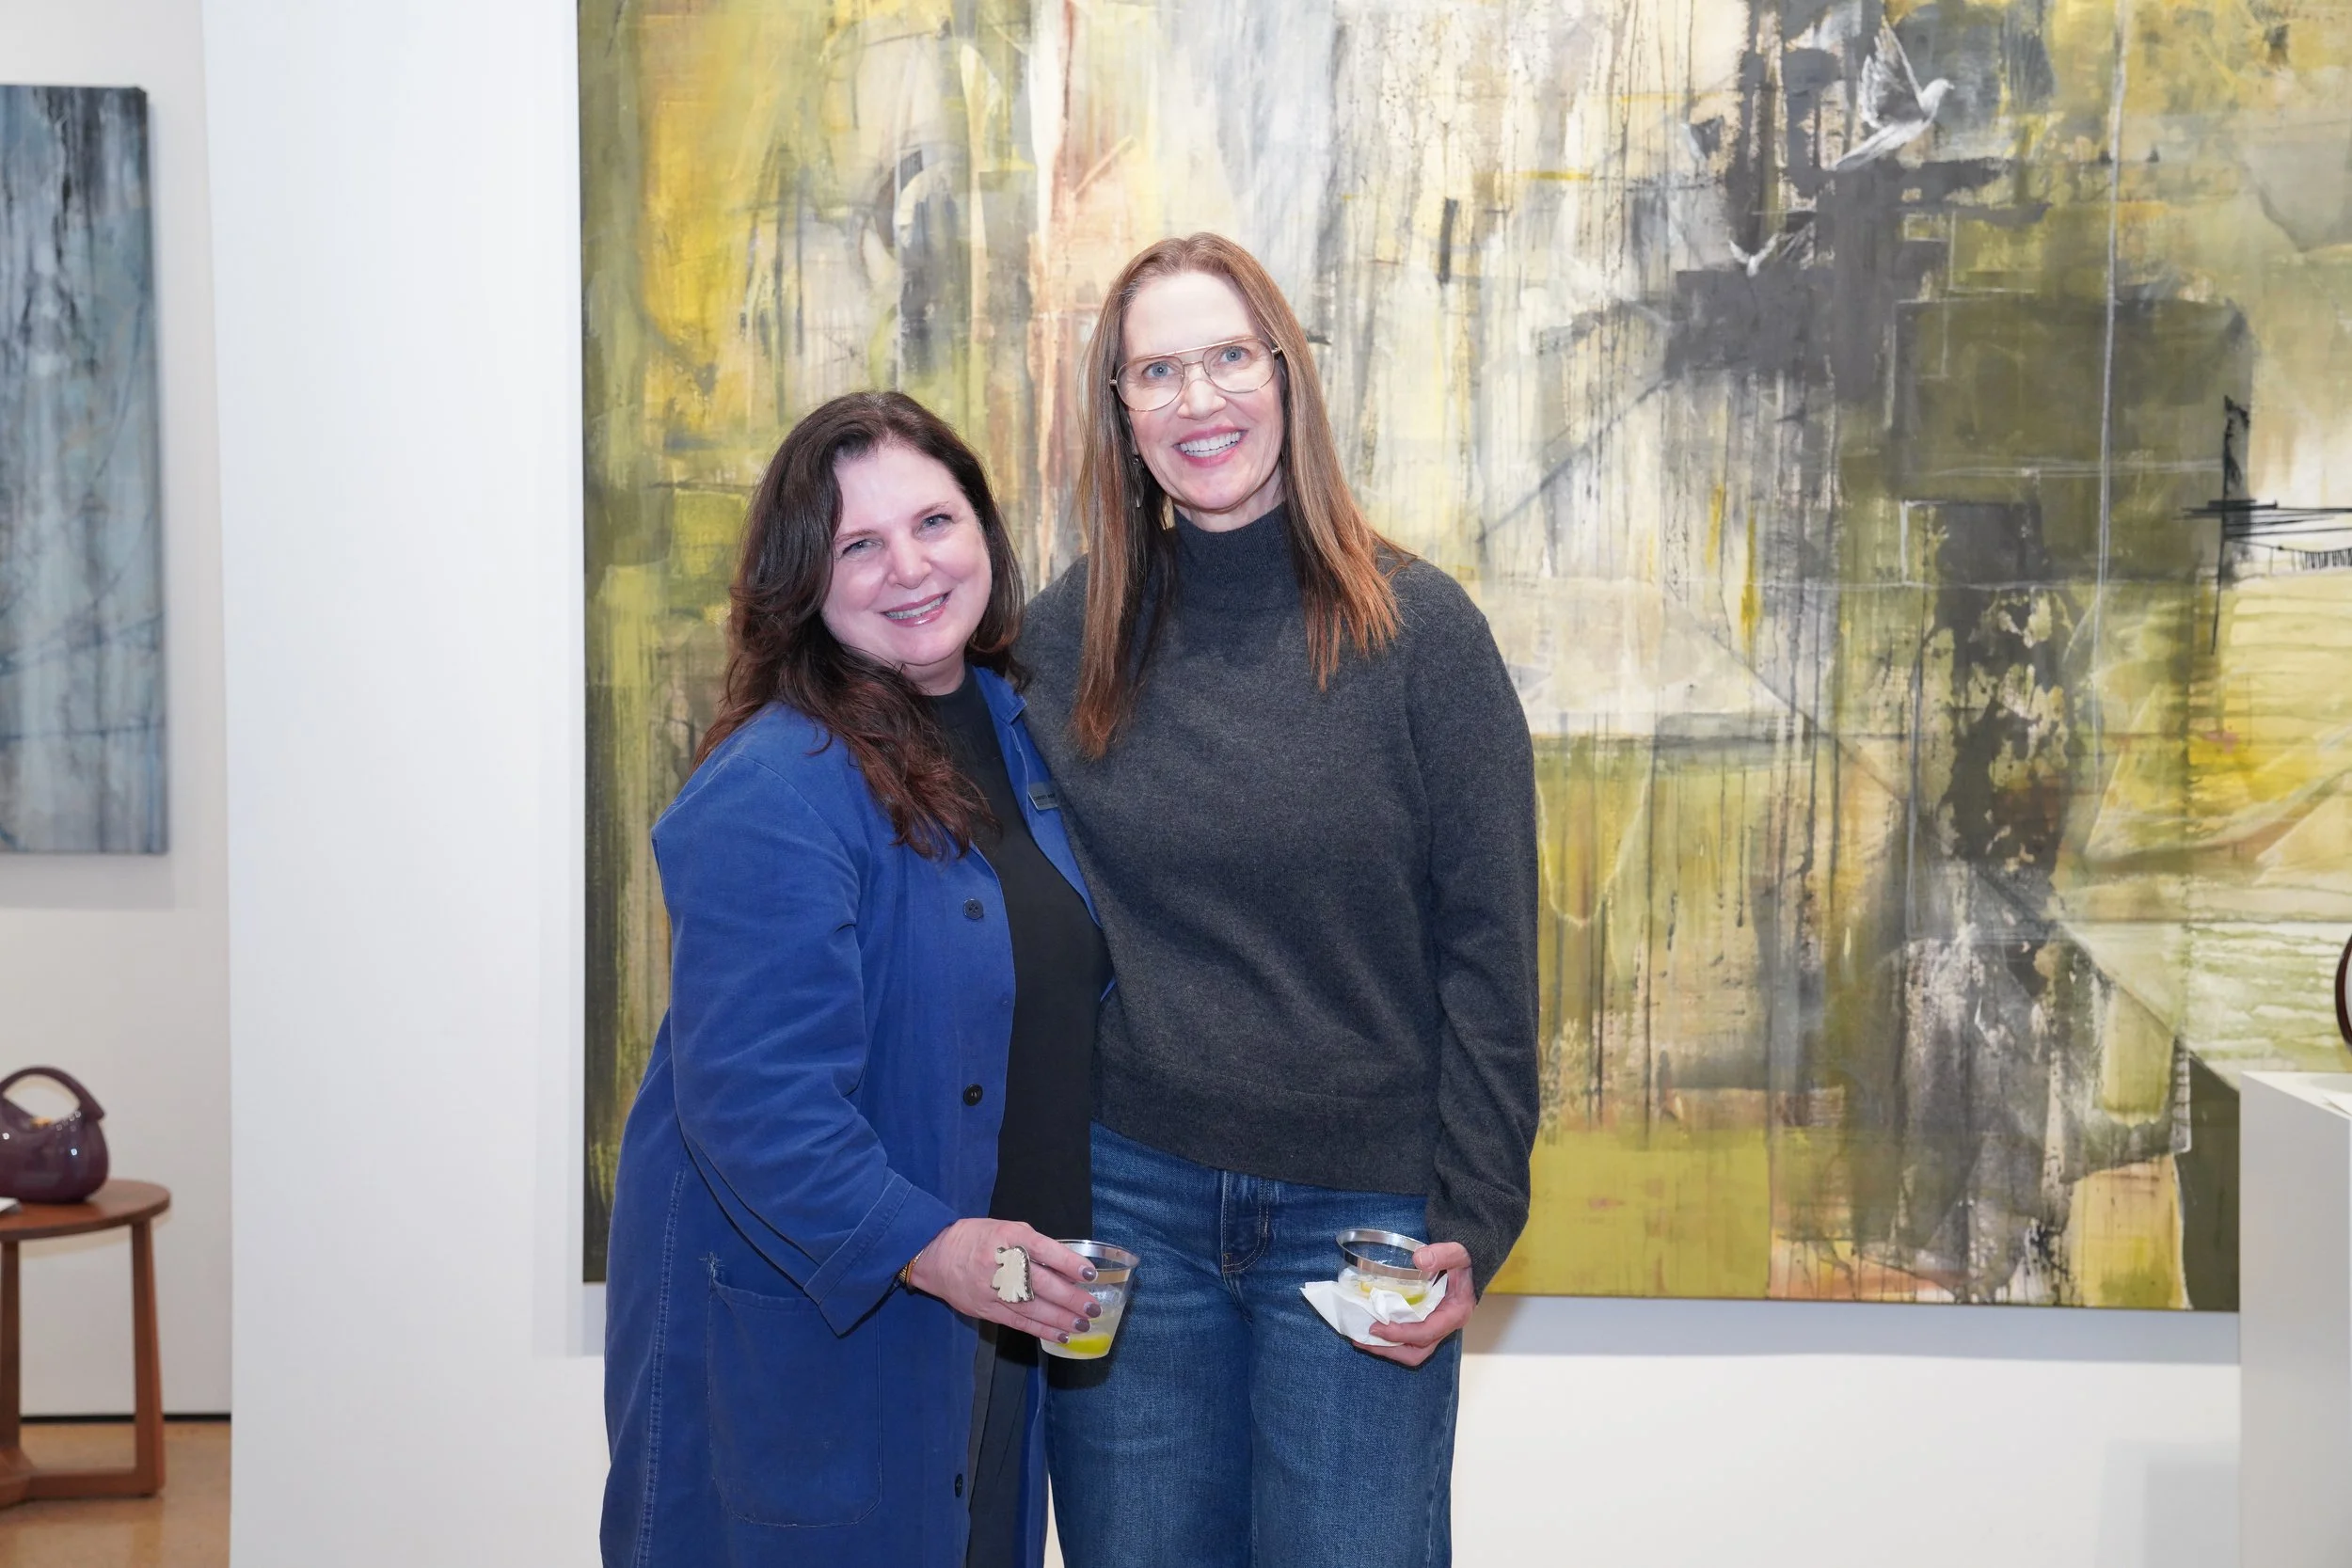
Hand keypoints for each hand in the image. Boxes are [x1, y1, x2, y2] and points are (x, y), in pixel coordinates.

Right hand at [904, 1218, 1101, 1344]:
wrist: (935, 1255)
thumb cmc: (976, 1238)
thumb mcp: (1005, 1230)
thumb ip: (1034, 1246)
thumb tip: (1067, 1267)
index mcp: (1008, 1237)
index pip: (1042, 1249)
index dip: (1068, 1263)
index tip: (1089, 1273)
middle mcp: (1000, 1263)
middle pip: (1039, 1282)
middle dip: (1069, 1297)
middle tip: (1092, 1307)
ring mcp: (992, 1289)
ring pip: (1031, 1307)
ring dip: (1060, 1318)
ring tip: (1083, 1324)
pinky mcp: (986, 1309)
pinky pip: (1018, 1322)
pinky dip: (1041, 1329)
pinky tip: (1061, 1334)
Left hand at [1361, 1240, 1473, 1366]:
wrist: (1472, 1265)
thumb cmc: (1465, 1261)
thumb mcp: (1458, 1253)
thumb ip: (1443, 1254)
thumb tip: (1419, 1259)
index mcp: (1455, 1314)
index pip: (1426, 1333)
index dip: (1401, 1334)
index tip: (1377, 1327)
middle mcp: (1445, 1326)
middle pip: (1418, 1351)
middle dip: (1389, 1349)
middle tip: (1363, 1339)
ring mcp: (1435, 1328)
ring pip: (1412, 1350)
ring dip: (1387, 1348)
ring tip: (1361, 1339)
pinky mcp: (1426, 1324)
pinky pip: (1408, 1340)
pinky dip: (1389, 1338)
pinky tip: (1372, 1327)